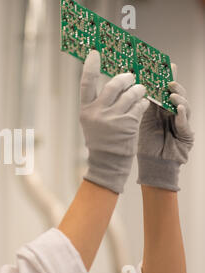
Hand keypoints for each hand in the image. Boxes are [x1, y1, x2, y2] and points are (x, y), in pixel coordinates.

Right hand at [80, 50, 149, 193]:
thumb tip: (115, 82)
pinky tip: (142, 105)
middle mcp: (98, 113)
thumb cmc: (101, 140)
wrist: (107, 163)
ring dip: (139, 90)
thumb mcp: (91, 122)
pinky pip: (140, 105)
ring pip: (131, 93)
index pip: (86, 83)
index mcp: (86, 110)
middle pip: (114, 84)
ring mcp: (114, 118)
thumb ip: (99, 103)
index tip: (95, 52)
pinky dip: (143, 103)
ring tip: (140, 92)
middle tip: (131, 77)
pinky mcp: (129, 124)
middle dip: (126, 78)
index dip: (90, 66)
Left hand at [137, 63, 193, 190]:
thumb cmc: (146, 145)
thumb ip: (138, 107)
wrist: (153, 166)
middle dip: (173, 84)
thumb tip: (125, 90)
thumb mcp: (139, 122)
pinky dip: (182, 115)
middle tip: (167, 78)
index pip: (162, 90)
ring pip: (183, 105)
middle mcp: (172, 114)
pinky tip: (178, 108)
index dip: (163, 78)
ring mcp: (181, 123)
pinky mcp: (186, 134)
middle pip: (176, 94)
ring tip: (171, 92)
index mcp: (160, 110)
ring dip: (178, 98)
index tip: (159, 66)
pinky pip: (185, 123)